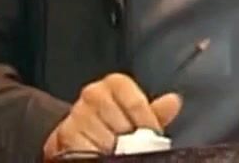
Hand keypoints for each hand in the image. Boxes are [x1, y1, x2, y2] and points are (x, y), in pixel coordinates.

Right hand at [42, 73, 181, 159]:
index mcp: (115, 84)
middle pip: (122, 122)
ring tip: (117, 151)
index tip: (151, 134)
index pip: (136, 102)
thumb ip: (154, 110)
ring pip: (105, 137)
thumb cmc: (111, 123)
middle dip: (130, 139)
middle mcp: (93, 93)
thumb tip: (174, 101)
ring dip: (113, 149)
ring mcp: (77, 113)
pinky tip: (101, 153)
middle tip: (133, 147)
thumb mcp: (135, 116)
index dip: (146, 122)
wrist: (80, 135)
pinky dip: (97, 154)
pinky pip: (87, 147)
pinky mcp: (64, 133)